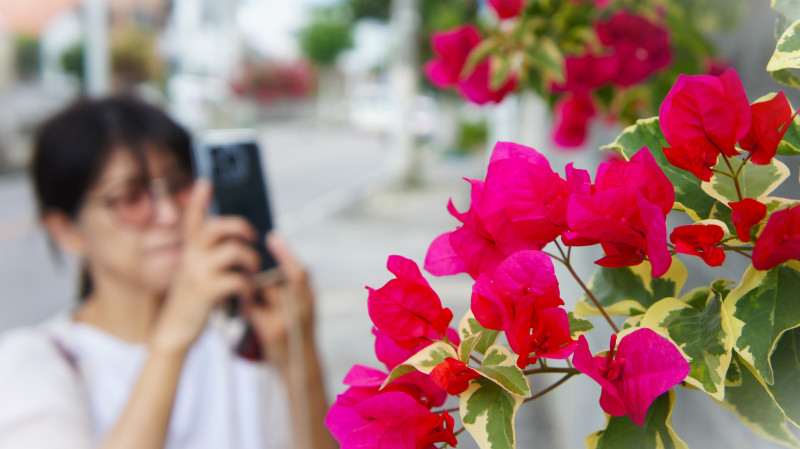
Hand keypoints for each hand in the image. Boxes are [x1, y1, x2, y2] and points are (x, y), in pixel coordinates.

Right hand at [150, 180, 260, 353]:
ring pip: (234, 251)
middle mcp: (190, 257)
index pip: (192, 219)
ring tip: (253, 271)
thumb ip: (208, 255)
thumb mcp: (196, 272)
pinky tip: (248, 293)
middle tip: (252, 236)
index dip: (198, 200)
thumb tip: (234, 238)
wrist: (175, 329)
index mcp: (189, 250)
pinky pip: (238, 279)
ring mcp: (198, 272)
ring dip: (251, 260)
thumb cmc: (193, 300)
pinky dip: (249, 286)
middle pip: (216, 227)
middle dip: (240, 226)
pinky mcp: (207, 291)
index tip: (206, 182)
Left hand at [240, 234, 314, 372]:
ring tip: (244, 290)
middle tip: (245, 261)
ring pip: (262, 290)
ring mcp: (286, 318)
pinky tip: (242, 307)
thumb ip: (294, 288)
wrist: (299, 369)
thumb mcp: (303, 309)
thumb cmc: (296, 334)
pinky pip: (251, 309)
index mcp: (309, 298)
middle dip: (261, 269)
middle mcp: (301, 306)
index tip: (271, 237)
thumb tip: (279, 259)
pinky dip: (244, 305)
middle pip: (278, 277)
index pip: (299, 269)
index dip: (285, 251)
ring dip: (250, 288)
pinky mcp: (270, 330)